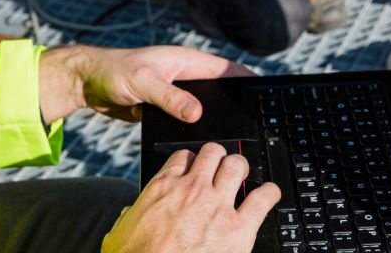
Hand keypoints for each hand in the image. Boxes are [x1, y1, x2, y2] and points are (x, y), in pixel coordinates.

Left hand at [38, 45, 254, 124]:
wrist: (88, 84)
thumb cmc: (114, 72)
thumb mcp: (144, 83)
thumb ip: (170, 97)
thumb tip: (197, 113)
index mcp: (186, 62)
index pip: (226, 69)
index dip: (247, 79)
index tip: (265, 91)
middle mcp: (185, 76)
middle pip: (219, 91)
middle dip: (235, 103)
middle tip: (253, 121)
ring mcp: (177, 94)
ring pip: (204, 107)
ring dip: (214, 118)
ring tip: (231, 136)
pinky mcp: (166, 109)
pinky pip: (187, 119)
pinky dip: (195, 128)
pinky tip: (203, 143)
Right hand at [102, 143, 280, 252]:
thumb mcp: (119, 236)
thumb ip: (127, 219)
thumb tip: (127, 216)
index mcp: (163, 189)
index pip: (183, 157)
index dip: (191, 160)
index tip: (195, 167)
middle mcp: (192, 190)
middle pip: (213, 153)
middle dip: (219, 157)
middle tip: (221, 167)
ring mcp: (217, 206)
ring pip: (237, 166)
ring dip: (241, 168)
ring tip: (243, 175)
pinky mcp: (239, 228)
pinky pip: (262, 199)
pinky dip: (270, 193)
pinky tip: (271, 194)